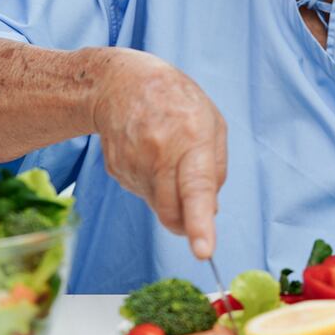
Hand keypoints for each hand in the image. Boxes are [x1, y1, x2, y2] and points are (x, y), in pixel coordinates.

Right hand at [86, 49, 226, 258]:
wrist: (120, 83)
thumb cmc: (175, 100)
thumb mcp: (212, 122)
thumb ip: (217, 168)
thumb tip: (211, 211)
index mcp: (192, 139)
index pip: (197, 189)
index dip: (200, 223)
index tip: (204, 250)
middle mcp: (159, 154)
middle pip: (172, 212)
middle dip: (187, 224)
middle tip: (194, 213)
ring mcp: (133, 164)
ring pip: (157, 206)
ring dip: (169, 198)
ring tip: (168, 160)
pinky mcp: (117, 171)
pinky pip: (141, 194)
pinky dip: (152, 186)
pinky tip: (150, 156)